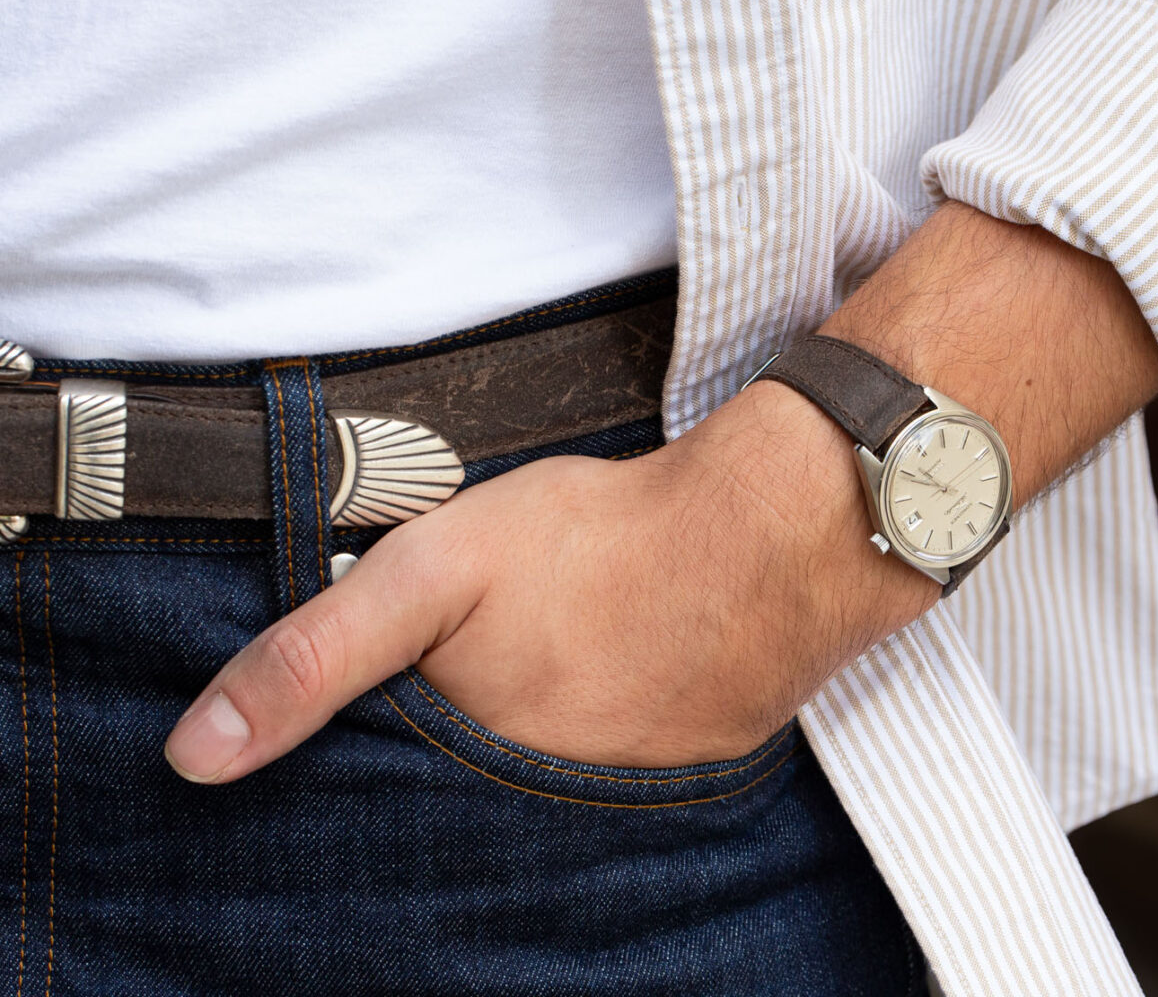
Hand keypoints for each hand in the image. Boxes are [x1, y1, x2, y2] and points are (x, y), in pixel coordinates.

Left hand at [162, 382, 937, 784]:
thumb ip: (314, 656)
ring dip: (520, 752)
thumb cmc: (601, 541)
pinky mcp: (680, 776)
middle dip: (444, 755)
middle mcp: (535, 811)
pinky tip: (606, 679)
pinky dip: (593, 740)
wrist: (771, 538)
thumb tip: (193, 759)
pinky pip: (609, 780)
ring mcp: (615, 801)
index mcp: (463, 765)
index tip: (373, 707)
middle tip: (474, 672)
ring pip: (531, 795)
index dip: (355, 760)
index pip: (376, 801)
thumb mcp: (434, 571)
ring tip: (543, 671)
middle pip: (455, 804)